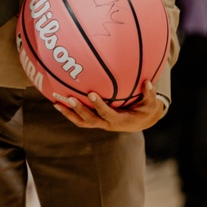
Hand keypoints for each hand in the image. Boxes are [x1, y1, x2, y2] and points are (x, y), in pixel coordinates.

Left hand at [52, 78, 167, 132]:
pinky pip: (80, 119)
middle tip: (70, 98)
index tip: (91, 93)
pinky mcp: (96, 121)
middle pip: (90, 120)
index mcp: (120, 120)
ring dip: (69, 114)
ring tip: (56, 103)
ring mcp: (100, 123)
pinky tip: (58, 102)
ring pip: (81, 122)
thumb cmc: (146, 110)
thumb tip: (148, 82)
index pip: (107, 114)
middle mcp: (107, 124)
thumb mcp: (151, 104)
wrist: (141, 121)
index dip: (98, 106)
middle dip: (80, 110)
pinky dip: (69, 112)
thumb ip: (149, 94)